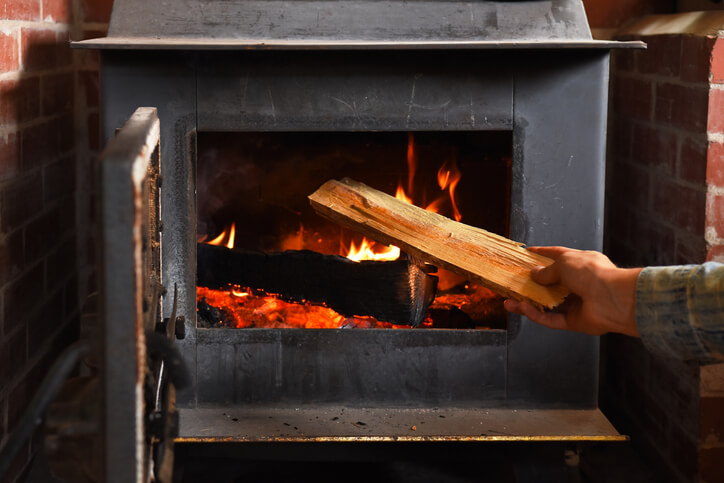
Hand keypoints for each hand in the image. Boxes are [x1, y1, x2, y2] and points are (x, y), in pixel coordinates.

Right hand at [504, 247, 641, 336]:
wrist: (613, 299)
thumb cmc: (593, 273)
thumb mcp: (564, 263)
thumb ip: (547, 270)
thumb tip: (535, 274)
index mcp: (580, 263)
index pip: (557, 256)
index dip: (542, 254)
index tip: (527, 254)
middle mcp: (579, 283)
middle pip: (550, 283)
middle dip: (532, 284)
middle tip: (514, 282)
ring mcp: (576, 303)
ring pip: (547, 304)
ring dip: (528, 302)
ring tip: (509, 300)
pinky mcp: (574, 321)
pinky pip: (551, 319)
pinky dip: (536, 314)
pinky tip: (522, 308)